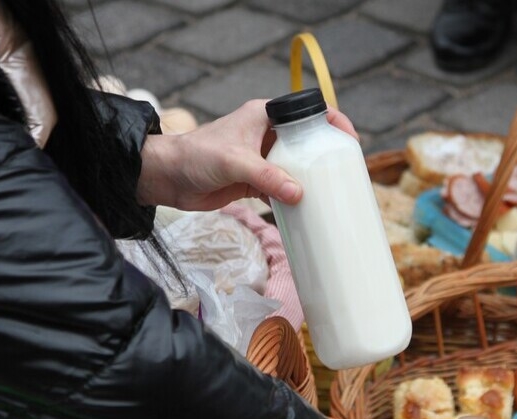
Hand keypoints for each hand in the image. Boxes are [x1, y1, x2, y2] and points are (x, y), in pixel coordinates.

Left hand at [136, 99, 357, 210]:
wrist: (167, 178)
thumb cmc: (196, 156)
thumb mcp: (235, 162)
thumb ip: (268, 177)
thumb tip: (298, 194)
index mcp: (264, 115)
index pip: (307, 110)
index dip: (332, 121)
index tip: (349, 140)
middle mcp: (266, 133)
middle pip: (306, 141)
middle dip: (324, 156)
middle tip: (345, 172)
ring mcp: (261, 158)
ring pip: (295, 167)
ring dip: (309, 180)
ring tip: (331, 194)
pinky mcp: (254, 181)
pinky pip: (281, 188)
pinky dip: (292, 198)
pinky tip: (304, 210)